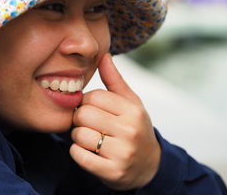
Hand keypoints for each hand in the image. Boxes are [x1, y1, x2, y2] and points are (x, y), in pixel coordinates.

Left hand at [70, 53, 160, 189]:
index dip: (87, 102)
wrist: (148, 165)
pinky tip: (89, 151)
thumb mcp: (130, 102)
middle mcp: (130, 131)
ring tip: (90, 137)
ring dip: (78, 136)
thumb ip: (114, 80)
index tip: (93, 108)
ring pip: (78, 135)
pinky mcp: (112, 172)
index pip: (93, 97)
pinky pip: (78, 155)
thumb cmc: (135, 127)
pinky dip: (77, 152)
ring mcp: (122, 153)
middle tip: (88, 123)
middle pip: (83, 115)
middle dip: (80, 118)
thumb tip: (103, 54)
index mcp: (133, 110)